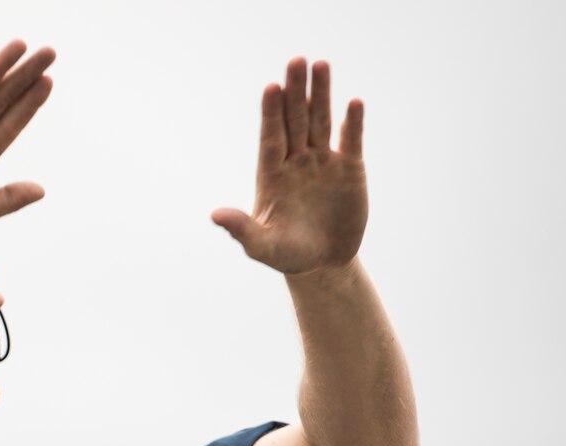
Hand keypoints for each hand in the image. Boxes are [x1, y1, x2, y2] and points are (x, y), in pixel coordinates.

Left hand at [212, 59, 367, 276]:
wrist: (322, 263)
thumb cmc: (286, 254)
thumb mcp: (262, 246)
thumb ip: (241, 229)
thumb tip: (214, 215)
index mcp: (272, 174)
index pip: (271, 138)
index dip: (271, 114)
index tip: (270, 88)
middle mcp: (296, 162)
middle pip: (295, 120)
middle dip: (295, 91)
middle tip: (296, 60)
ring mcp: (322, 162)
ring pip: (320, 121)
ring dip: (322, 94)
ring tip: (321, 64)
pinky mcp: (349, 169)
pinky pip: (350, 140)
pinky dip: (352, 123)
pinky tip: (354, 103)